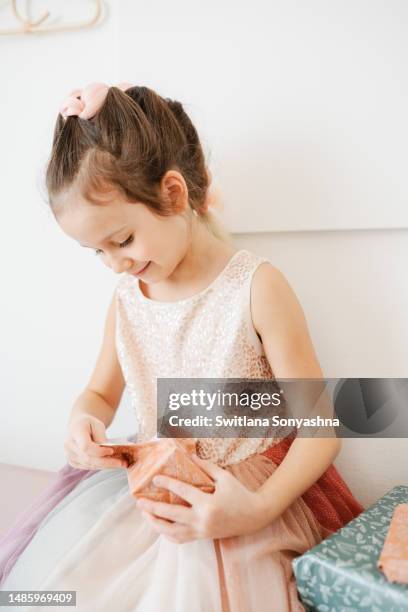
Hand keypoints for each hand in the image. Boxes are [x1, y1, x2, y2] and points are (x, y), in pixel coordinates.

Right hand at [64, 415, 126, 469]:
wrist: (77, 425)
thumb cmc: (89, 423)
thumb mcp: (97, 424)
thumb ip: (101, 437)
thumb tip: (108, 451)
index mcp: (75, 431)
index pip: (86, 446)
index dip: (99, 451)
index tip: (112, 451)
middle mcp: (69, 445)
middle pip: (89, 458)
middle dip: (107, 462)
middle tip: (122, 463)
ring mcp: (70, 455)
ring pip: (90, 464)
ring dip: (106, 466)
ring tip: (121, 464)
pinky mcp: (73, 462)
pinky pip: (89, 466)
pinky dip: (101, 466)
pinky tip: (112, 464)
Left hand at [136, 453, 265, 542]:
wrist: (254, 517)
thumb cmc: (239, 493)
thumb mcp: (224, 477)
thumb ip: (205, 466)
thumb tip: (188, 455)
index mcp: (208, 504)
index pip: (182, 493)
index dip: (167, 484)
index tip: (155, 478)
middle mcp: (202, 520)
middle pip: (171, 516)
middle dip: (153, 508)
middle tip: (139, 500)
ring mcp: (201, 532)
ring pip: (171, 532)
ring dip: (155, 523)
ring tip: (144, 513)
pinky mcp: (202, 537)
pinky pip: (179, 539)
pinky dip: (166, 533)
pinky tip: (158, 525)